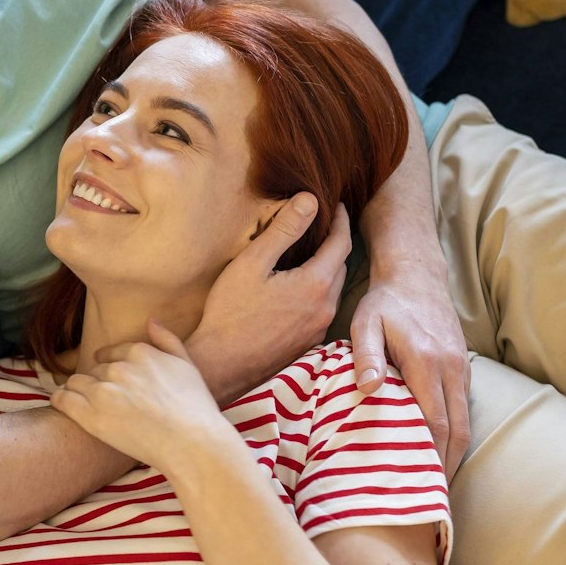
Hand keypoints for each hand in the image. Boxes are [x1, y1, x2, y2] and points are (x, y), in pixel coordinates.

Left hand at [54, 321, 239, 474]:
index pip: (109, 354)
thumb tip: (151, 321)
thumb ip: (167, 340)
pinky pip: (62, 399)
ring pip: (75, 383)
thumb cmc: (195, 408)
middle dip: (97, 383)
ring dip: (78, 392)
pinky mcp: (91, 415)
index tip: (113, 384)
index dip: (110, 369)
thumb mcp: (187, 365)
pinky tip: (63, 405)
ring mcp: (103, 391)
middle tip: (106, 402)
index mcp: (139, 352)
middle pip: (93, 370)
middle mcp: (118, 368)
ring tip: (85, 406)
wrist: (192, 444)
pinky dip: (60, 401)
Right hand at [188, 194, 351, 402]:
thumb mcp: (253, 263)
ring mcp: (318, 328)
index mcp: (316, 284)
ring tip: (312, 252)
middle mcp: (326, 307)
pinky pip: (323, 308)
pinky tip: (299, 286)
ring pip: (333, 289)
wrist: (223, 365)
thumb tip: (310, 200)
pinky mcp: (308, 342)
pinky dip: (319, 289)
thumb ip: (284, 229)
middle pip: (341, 265)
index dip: (340, 220)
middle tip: (323, 225)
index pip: (341, 242)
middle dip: (336, 242)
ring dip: (329, 267)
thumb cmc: (232, 312)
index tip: (334, 205)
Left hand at [348, 271, 471, 480]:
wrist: (416, 274)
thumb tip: (368, 389)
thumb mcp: (365, 323)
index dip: (429, 456)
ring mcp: (461, 369)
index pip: (434, 421)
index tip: (419, 484)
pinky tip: (438, 450)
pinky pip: (463, 409)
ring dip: (452, 453)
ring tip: (434, 483)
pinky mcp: (462, 369)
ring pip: (464, 422)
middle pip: (456, 430)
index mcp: (426, 362)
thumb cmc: (385, 302)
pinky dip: (455, 434)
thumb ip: (366, 356)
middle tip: (430, 497)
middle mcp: (450, 369)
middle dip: (445, 466)